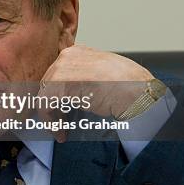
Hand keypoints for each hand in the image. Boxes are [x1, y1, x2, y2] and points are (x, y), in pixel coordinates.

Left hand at [38, 45, 153, 141]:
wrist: (138, 92)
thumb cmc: (129, 85)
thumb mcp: (103, 72)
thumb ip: (85, 77)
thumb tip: (75, 92)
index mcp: (77, 51)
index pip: (57, 73)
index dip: (57, 94)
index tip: (60, 108)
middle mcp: (66, 56)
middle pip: (48, 83)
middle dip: (53, 104)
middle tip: (60, 121)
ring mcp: (61, 69)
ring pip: (44, 95)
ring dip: (51, 116)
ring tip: (60, 130)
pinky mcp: (59, 86)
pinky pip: (45, 106)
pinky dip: (50, 122)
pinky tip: (60, 132)